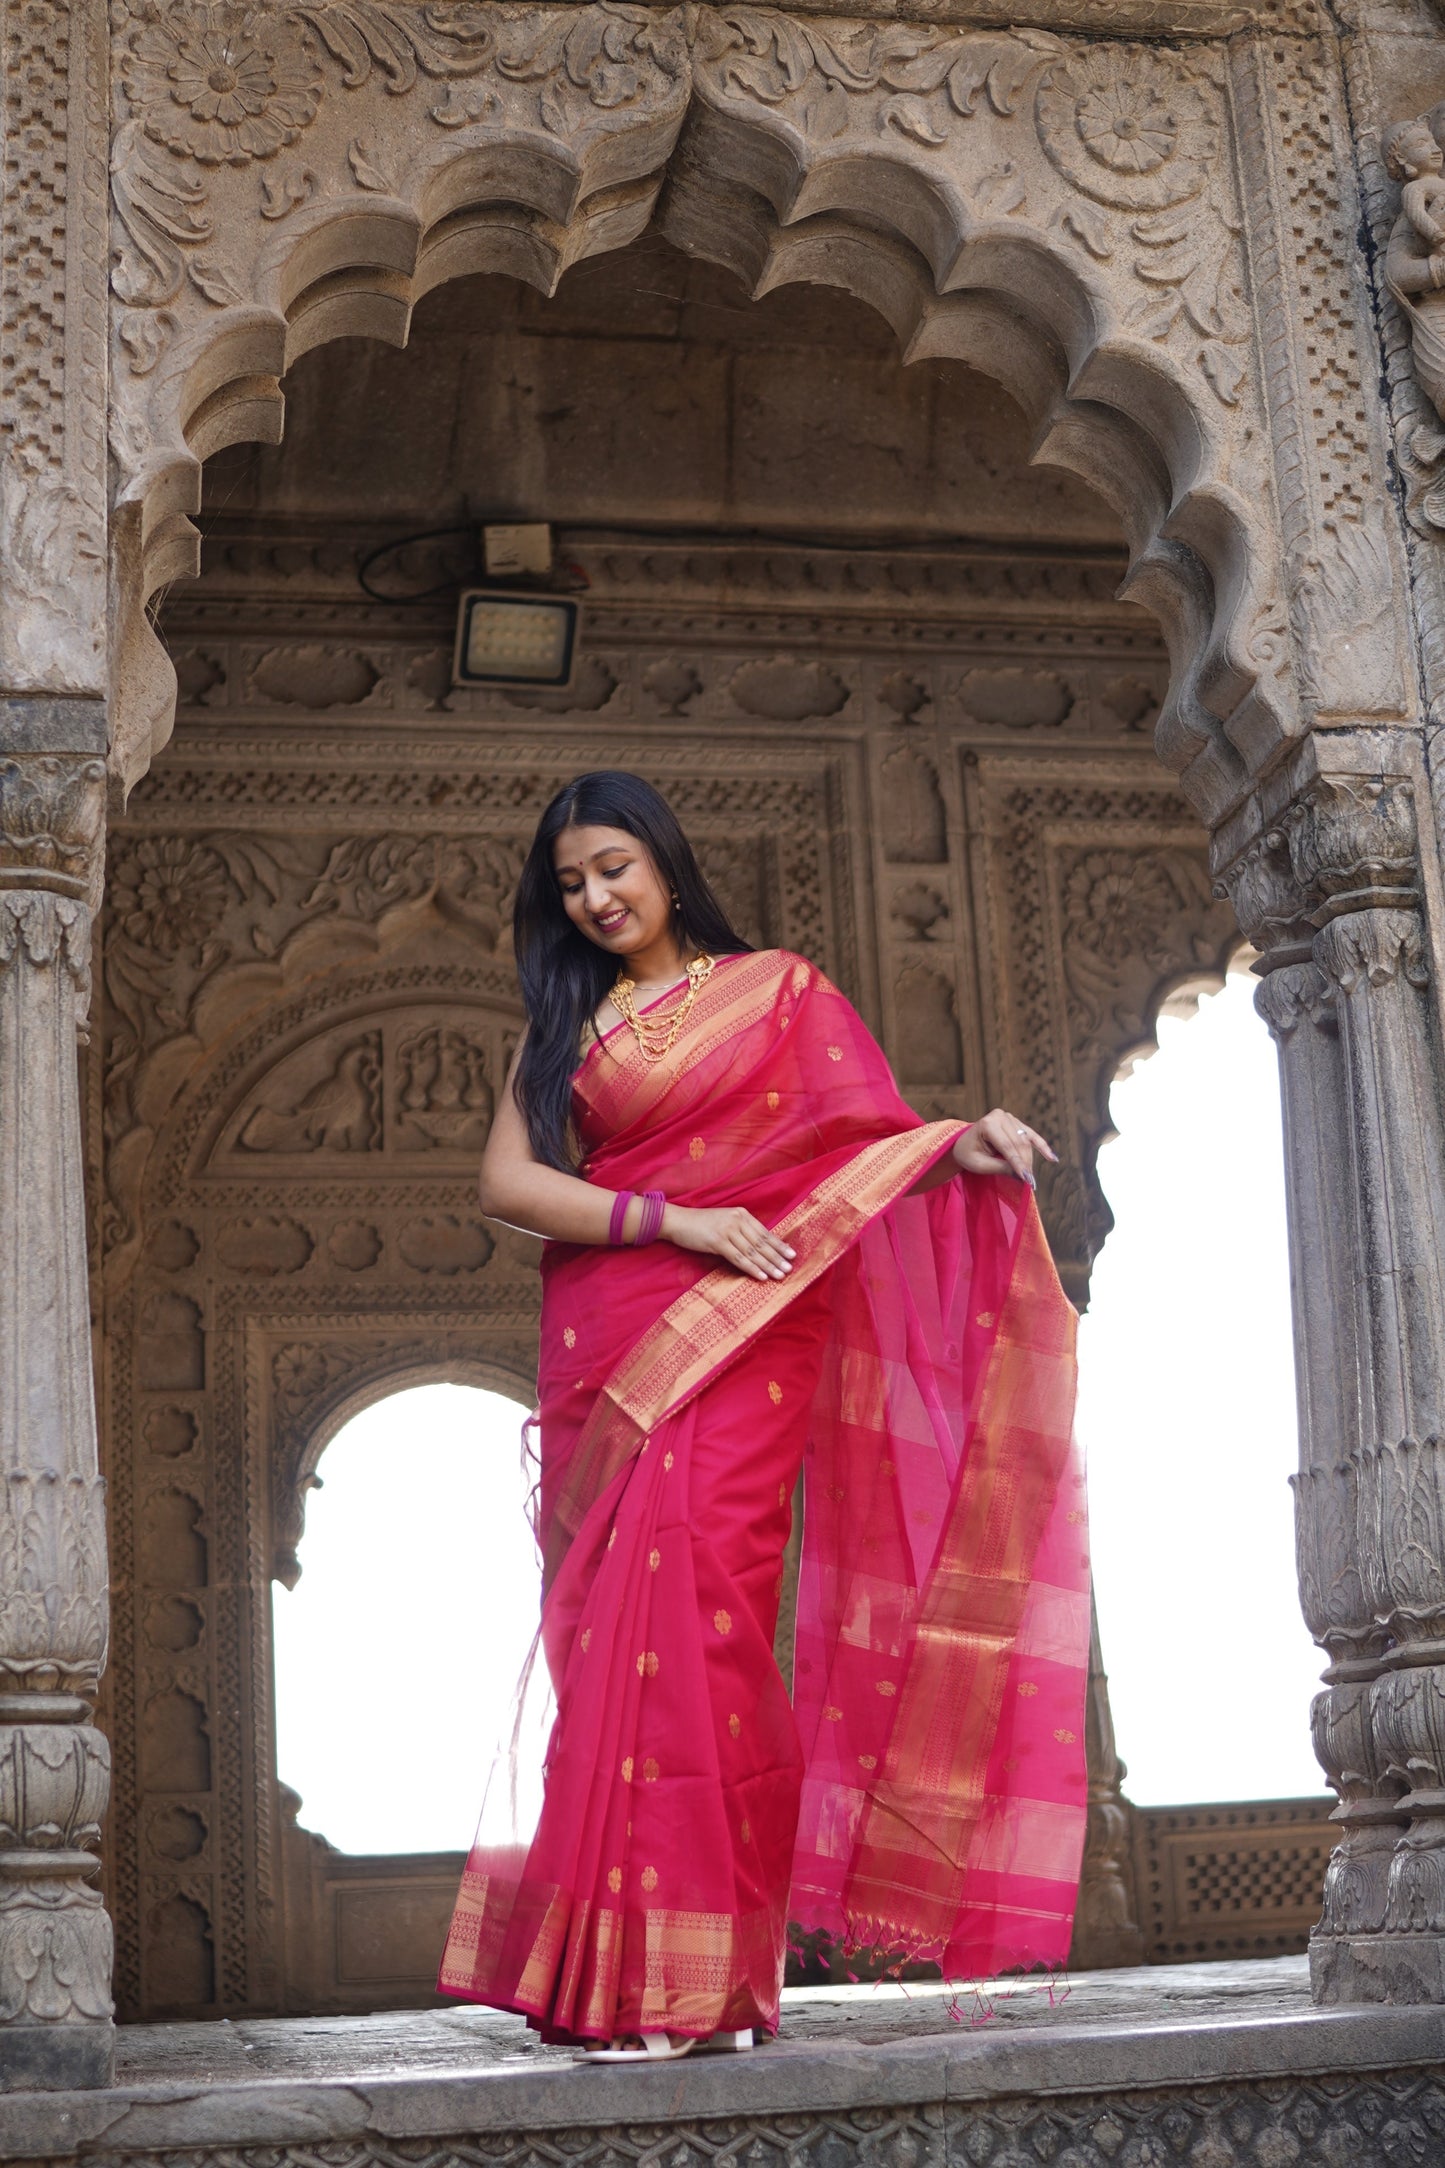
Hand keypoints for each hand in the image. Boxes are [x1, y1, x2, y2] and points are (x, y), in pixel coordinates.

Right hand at [663, 1204, 795, 1279]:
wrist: (678, 1221)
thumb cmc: (701, 1224)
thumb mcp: (724, 1222)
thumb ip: (740, 1230)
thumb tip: (758, 1246)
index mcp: (741, 1214)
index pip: (764, 1232)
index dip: (779, 1245)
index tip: (791, 1255)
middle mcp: (737, 1220)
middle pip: (762, 1243)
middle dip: (777, 1257)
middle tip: (790, 1268)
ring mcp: (728, 1231)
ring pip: (753, 1252)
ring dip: (768, 1265)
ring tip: (780, 1275)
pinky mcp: (718, 1242)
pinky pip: (739, 1258)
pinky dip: (752, 1268)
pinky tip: (762, 1276)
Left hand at [954, 1108, 1057, 1186]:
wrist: (963, 1143)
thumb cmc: (967, 1154)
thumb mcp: (979, 1164)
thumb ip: (1000, 1168)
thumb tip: (1022, 1175)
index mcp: (988, 1124)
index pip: (1007, 1146)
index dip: (1018, 1164)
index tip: (1027, 1179)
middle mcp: (1000, 1116)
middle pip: (1018, 1143)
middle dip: (1025, 1163)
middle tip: (1029, 1182)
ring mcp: (1009, 1117)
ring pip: (1025, 1142)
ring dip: (1030, 1159)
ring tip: (1031, 1177)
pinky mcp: (1016, 1123)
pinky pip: (1032, 1136)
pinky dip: (1042, 1147)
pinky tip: (1052, 1158)